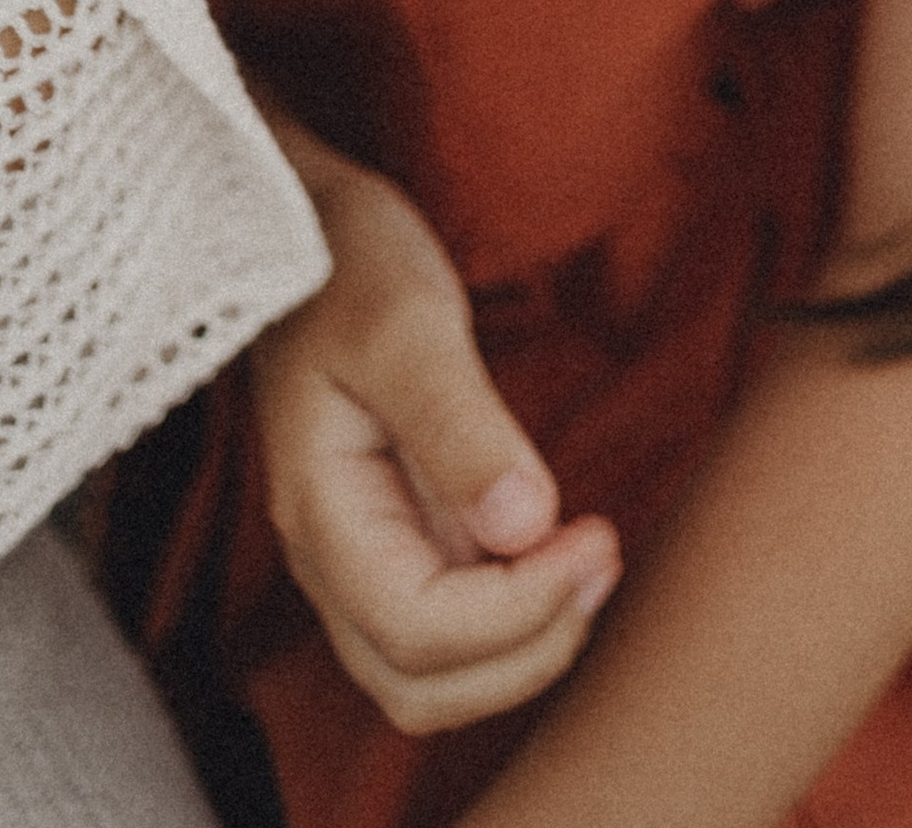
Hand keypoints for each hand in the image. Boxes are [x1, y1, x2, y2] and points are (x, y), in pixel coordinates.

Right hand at [253, 119, 619, 734]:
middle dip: (524, 649)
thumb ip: (461, 425)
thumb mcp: (407, 323)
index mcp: (324, 511)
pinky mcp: (396, 531)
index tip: (596, 535)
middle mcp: (335, 553)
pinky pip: (447, 625)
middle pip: (419, 682)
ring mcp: (363, 550)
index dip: (517, 611)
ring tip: (591, 558)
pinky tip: (560, 547)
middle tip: (604, 554)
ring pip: (430, 673)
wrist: (307, 227)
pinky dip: (510, 618)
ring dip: (521, 646)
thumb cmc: (350, 262)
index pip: (416, 630)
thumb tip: (526, 526)